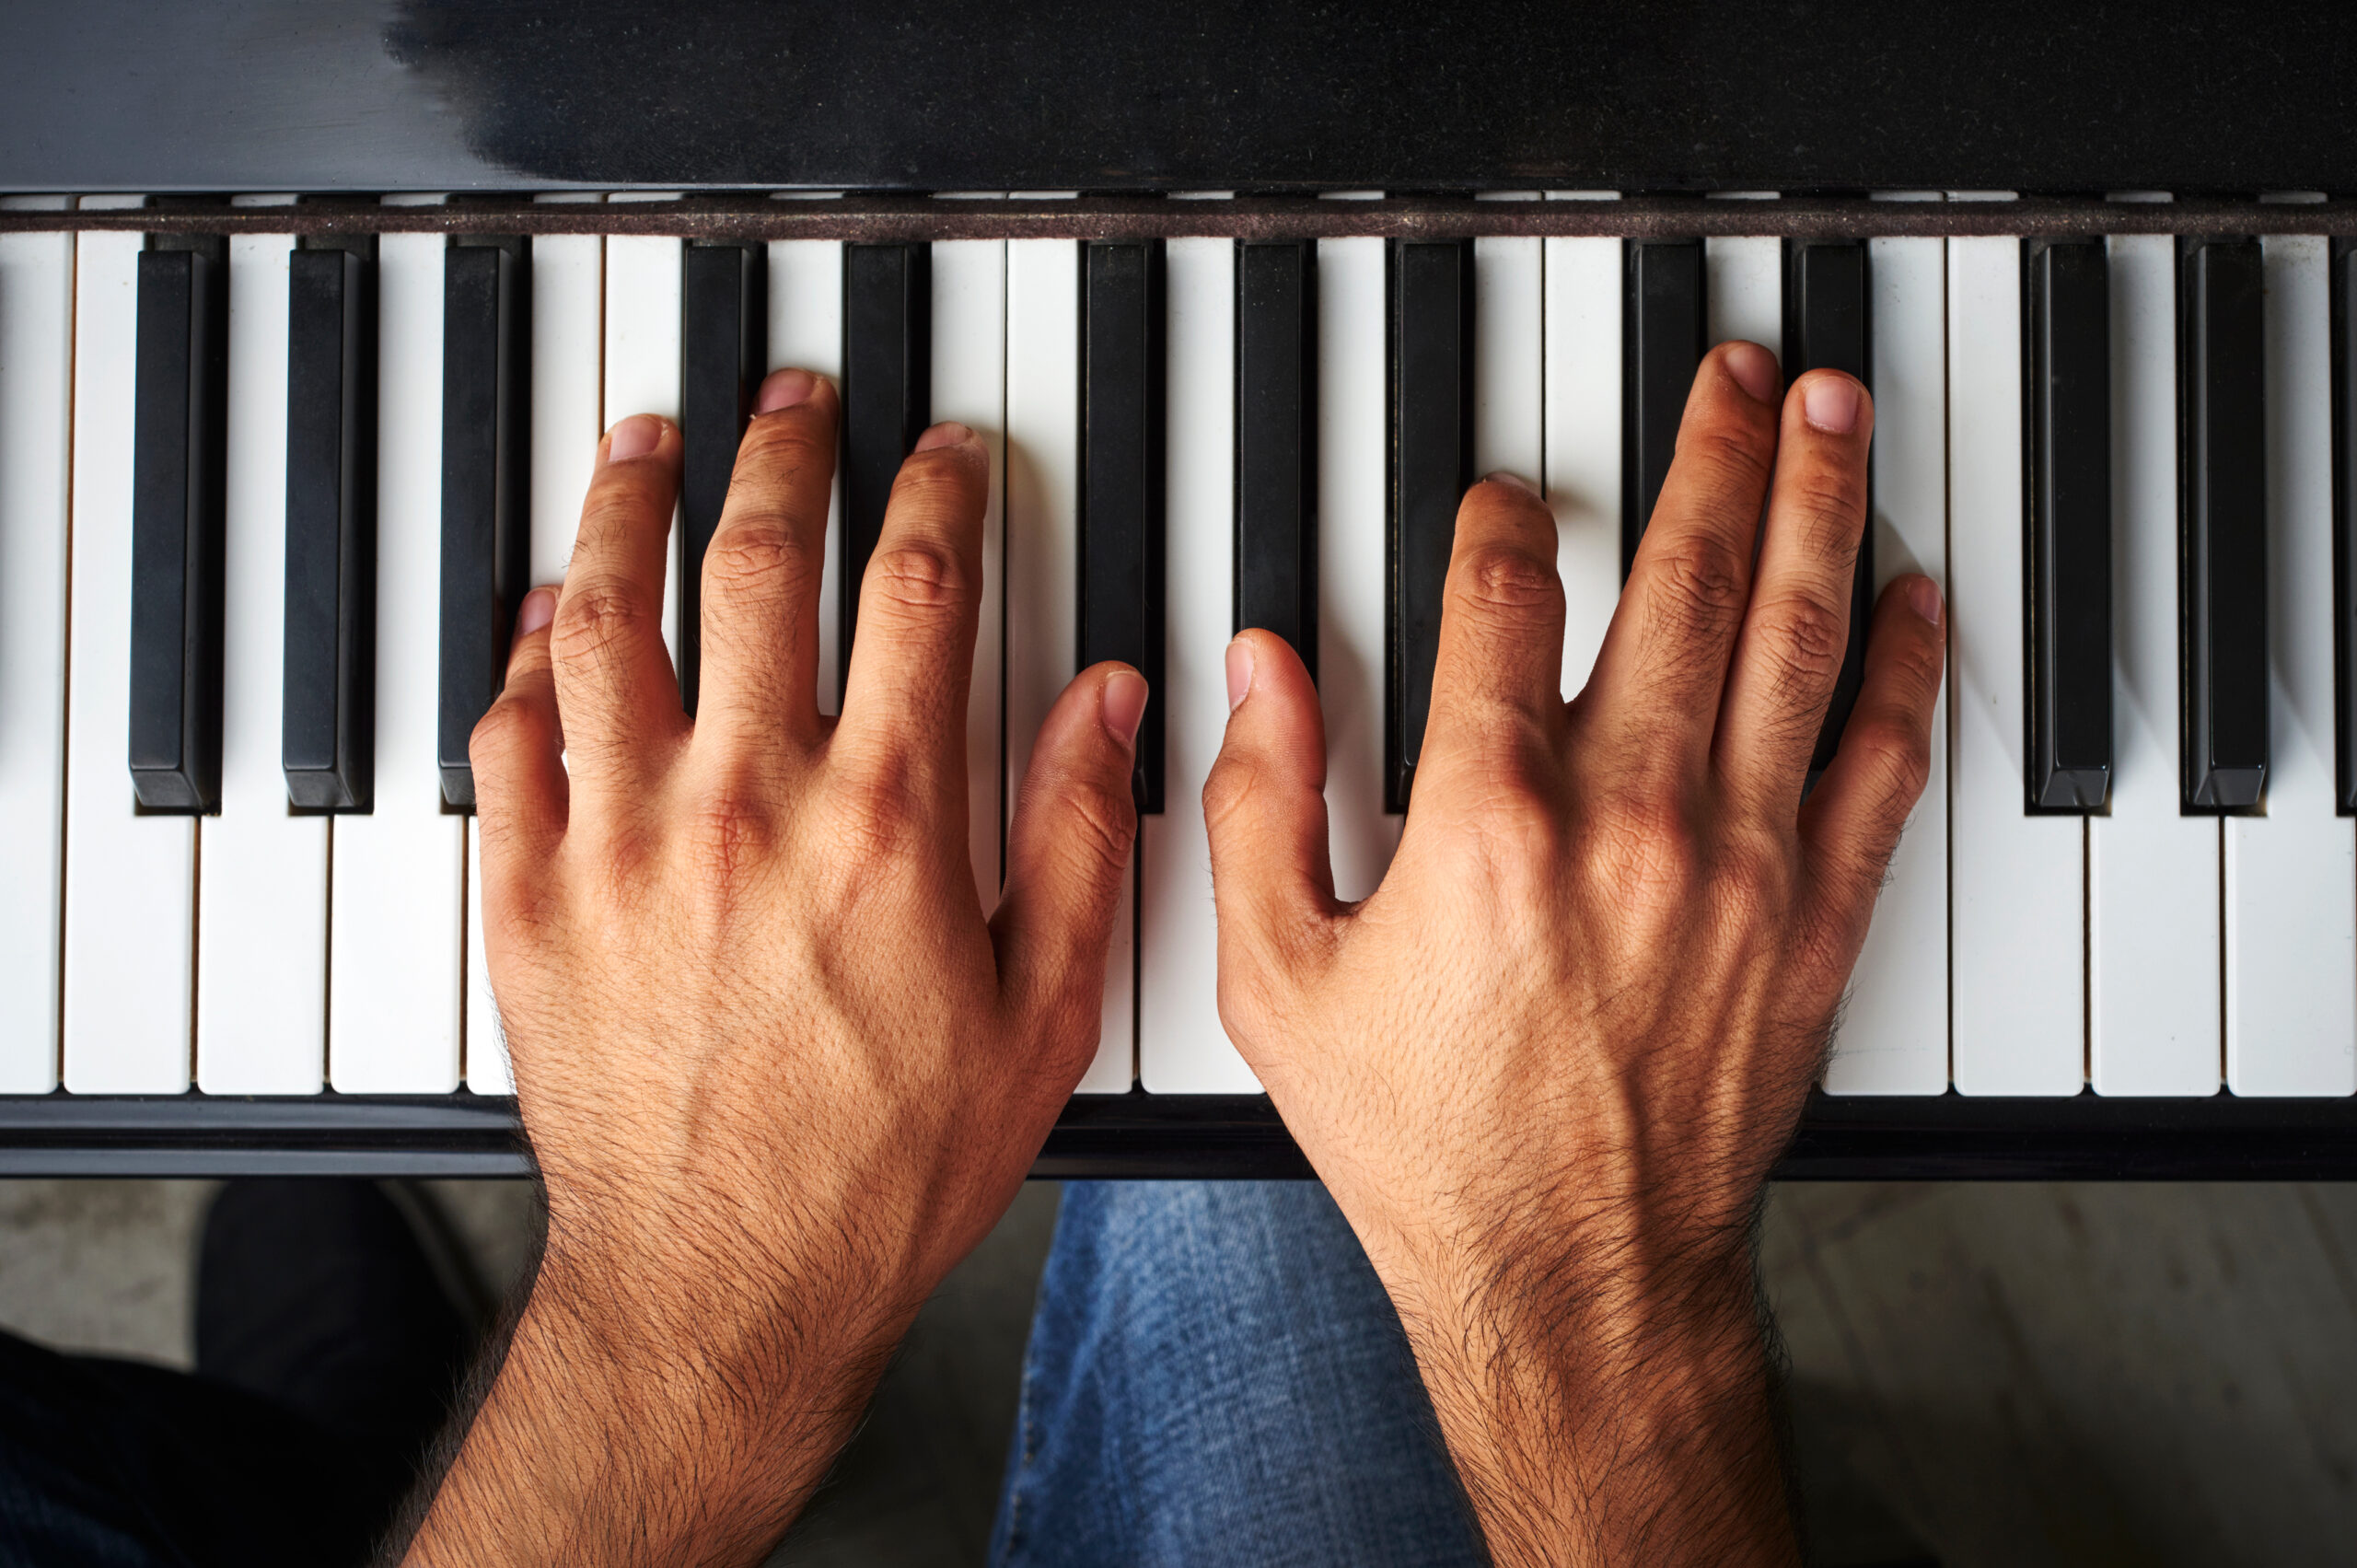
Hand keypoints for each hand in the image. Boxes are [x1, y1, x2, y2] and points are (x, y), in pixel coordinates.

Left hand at [401, 373, 1144, 1566]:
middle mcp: (745, 802)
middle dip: (783, 453)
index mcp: (885, 820)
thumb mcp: (1041, 1013)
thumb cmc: (883, 1170)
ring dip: (627, 506)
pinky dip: (523, 655)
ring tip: (644, 442)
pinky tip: (543, 614)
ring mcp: (621, 841)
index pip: (918, 592)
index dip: (936, 493)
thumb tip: (1106, 703)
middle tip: (791, 399)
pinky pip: (509, 734)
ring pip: (609, 616)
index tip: (941, 456)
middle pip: (761, 564)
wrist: (723, 1289)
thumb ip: (1076, 837)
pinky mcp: (528, 897)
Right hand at [1205, 344, 1942, 1566]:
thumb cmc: (1429, 1148)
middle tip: (1727, 371)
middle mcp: (1627, 816)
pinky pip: (1880, 760)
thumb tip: (1257, 670)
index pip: (1501, 596)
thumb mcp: (1280, 981)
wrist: (1568, 1280)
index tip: (1503, 499)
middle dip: (1707, 449)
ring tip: (1827, 413)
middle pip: (1686, 575)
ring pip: (1797, 635)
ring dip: (1816, 503)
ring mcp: (1739, 861)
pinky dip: (1904, 665)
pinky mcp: (1814, 919)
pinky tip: (1910, 592)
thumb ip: (1257, 804)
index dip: (1500, 518)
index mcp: (1484, 818)